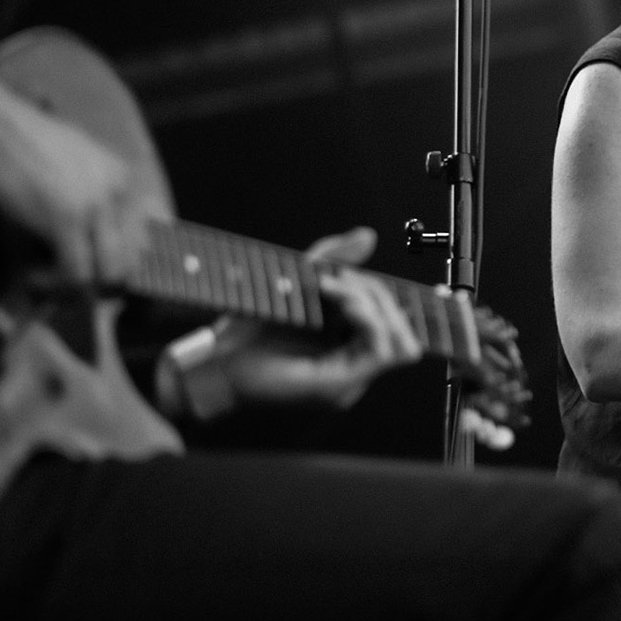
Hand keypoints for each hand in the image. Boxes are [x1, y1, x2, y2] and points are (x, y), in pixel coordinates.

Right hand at [0, 90, 158, 284]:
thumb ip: (99, 196)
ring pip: (108, 273)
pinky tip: (33, 274)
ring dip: (78, 285)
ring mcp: (97, 207)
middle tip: (68, 281)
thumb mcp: (83, 165)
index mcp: (128, 180)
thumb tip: (102, 239)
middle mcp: (122, 194)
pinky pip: (75, 272)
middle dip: (101, 281)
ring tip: (47, 278)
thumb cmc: (28, 143)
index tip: (95, 274)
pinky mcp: (66, 220)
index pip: (146, 240)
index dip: (122, 265)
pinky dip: (53, 283)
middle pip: (131, 262)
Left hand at [165, 227, 423, 418]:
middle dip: (376, 294)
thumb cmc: (248, 330)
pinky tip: (339, 302)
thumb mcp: (296, 282)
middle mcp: (356, 366)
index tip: (346, 276)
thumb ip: (332, 259)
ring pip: (400, 340)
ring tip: (335, 291)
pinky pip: (381, 350)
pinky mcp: (339, 385)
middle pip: (404, 328)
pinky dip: (366, 317)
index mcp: (349, 347)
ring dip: (373, 305)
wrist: (216, 362)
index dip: (383, 294)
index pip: (398, 322)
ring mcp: (350, 379)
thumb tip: (368, 235)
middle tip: (336, 281)